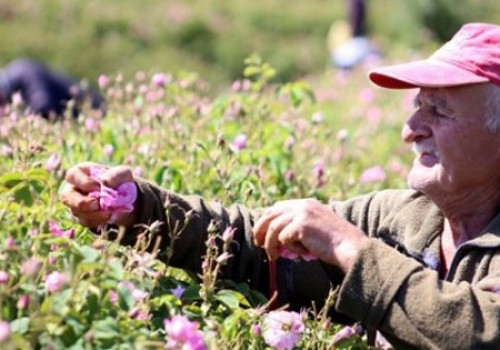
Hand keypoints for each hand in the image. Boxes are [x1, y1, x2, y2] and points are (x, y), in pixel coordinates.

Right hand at [60, 162, 136, 228]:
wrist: (125, 197)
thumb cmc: (120, 180)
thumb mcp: (123, 173)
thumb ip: (116, 174)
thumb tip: (105, 182)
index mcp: (79, 173)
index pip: (72, 176)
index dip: (84, 183)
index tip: (99, 187)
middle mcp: (72, 188)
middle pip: (66, 197)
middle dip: (84, 203)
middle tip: (99, 204)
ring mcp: (74, 204)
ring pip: (76, 212)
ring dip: (94, 214)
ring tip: (111, 212)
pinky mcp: (81, 217)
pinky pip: (85, 222)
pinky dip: (98, 221)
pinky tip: (110, 217)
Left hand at [253, 199, 368, 271]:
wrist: (350, 247)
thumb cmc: (334, 243)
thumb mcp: (314, 228)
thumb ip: (297, 227)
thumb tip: (275, 240)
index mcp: (306, 203)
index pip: (278, 207)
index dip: (267, 220)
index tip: (262, 234)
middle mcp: (302, 205)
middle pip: (270, 214)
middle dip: (260, 230)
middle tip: (258, 244)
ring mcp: (301, 213)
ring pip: (273, 228)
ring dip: (271, 244)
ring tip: (274, 256)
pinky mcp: (301, 225)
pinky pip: (284, 239)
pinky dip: (290, 249)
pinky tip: (303, 253)